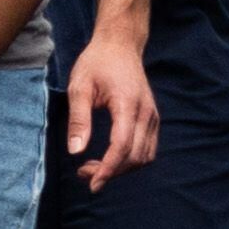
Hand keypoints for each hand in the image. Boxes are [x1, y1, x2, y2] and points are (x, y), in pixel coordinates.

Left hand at [64, 31, 157, 184]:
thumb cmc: (96, 63)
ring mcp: (153, 116)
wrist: (120, 46)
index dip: (107, 169)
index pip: (122, 146)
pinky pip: (147, 149)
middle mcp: (147, 113)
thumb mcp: (79, 87)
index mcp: (128, 104)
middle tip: (83, 173)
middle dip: (110, 171)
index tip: (91, 183)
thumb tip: (75, 151)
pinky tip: (109, 159)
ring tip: (92, 168)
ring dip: (121, 169)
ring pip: (144, 156)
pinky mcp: (153, 119)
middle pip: (134, 156)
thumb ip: (79, 119)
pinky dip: (130, 160)